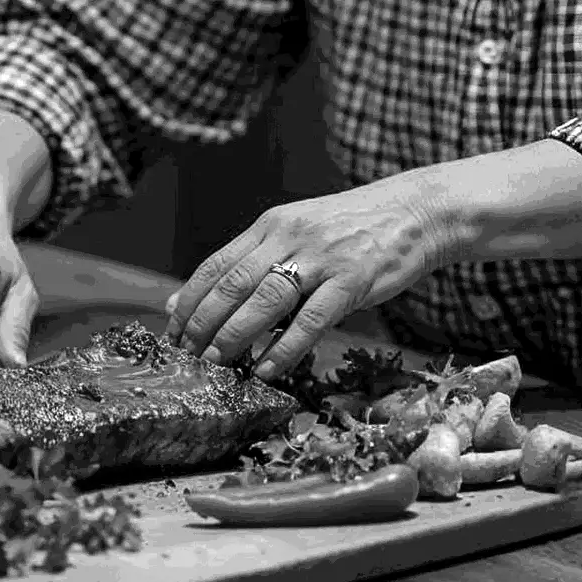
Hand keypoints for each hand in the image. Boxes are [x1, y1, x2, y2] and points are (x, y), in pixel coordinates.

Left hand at [164, 174, 451, 381]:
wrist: (412, 213)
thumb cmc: (349, 230)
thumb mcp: (295, 233)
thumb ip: (252, 261)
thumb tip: (196, 296)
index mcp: (270, 224)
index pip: (217, 264)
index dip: (190, 299)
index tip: (170, 332)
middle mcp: (289, 236)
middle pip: (234, 283)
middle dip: (203, 321)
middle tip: (185, 356)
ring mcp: (321, 257)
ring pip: (266, 299)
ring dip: (235, 334)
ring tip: (215, 363)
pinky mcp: (352, 279)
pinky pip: (311, 319)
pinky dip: (286, 347)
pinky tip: (268, 369)